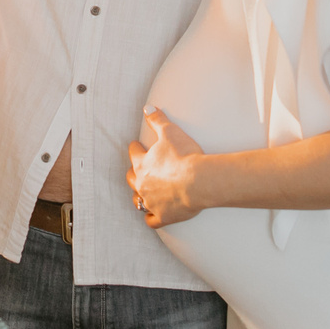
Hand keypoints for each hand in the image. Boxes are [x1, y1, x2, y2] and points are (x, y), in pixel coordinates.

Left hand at [127, 108, 207, 228]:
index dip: (135, 148)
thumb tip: (147, 107)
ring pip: (138, 200)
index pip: (134, 153)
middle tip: (137, 169)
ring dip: (138, 196)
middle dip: (133, 172)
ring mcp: (151, 201)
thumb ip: (157, 120)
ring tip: (142, 193)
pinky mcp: (163, 216)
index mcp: (142, 164)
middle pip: (131, 178)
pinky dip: (150, 218)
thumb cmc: (185, 156)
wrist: (198, 181)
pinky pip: (151, 220)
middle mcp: (142, 184)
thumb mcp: (170, 132)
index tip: (136, 145)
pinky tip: (151, 216)